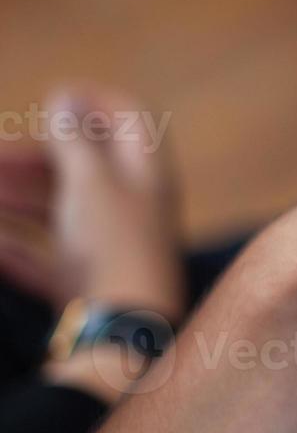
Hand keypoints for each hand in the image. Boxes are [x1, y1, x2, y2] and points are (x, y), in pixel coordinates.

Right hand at [0, 86, 182, 317]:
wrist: (119, 337)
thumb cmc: (112, 248)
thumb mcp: (91, 182)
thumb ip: (76, 139)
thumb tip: (66, 95)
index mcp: (147, 176)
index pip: (130, 121)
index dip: (94, 101)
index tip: (54, 97)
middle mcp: (132, 209)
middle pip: (81, 168)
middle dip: (32, 157)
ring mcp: (108, 249)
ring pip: (56, 211)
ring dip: (14, 199)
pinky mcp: (85, 286)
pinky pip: (43, 259)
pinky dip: (15, 249)